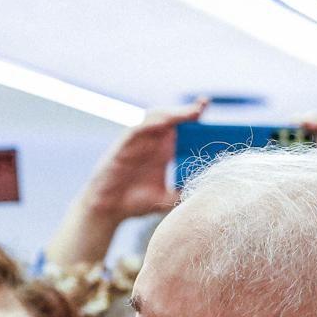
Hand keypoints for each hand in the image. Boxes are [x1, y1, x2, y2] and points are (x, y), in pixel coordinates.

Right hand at [83, 101, 207, 223]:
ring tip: (188, 112)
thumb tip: (206, 194)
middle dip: (186, 111)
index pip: (180, 126)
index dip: (193, 115)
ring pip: (154, 118)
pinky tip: (164, 123)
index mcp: (163, 150)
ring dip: (171, 113)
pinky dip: (149, 124)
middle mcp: (151, 142)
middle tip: (202, 106)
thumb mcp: (166, 199)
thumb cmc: (135, 203)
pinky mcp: (122, 146)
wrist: (110, 210)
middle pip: (170, 117)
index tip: (206, 108)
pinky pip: (136, 130)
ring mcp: (137, 142)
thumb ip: (183, 194)